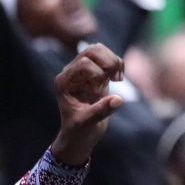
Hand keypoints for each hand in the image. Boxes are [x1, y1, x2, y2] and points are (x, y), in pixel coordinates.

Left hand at [50, 44, 124, 166]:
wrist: (80, 134)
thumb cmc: (78, 130)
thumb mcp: (87, 122)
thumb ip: (101, 110)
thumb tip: (119, 99)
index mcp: (64, 81)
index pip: (83, 63)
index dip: (97, 74)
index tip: (99, 92)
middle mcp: (72, 72)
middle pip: (92, 50)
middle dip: (108, 62)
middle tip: (114, 80)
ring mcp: (84, 71)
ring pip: (100, 49)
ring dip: (114, 61)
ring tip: (117, 78)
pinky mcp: (96, 73)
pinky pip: (108, 57)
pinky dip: (118, 64)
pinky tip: (119, 78)